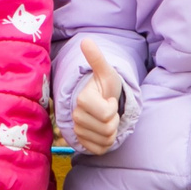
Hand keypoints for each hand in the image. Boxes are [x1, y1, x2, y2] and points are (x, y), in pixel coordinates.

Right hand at [70, 38, 122, 156]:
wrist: (100, 101)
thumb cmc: (105, 87)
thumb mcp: (106, 72)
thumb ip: (97, 58)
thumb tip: (86, 40)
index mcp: (82, 100)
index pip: (107, 113)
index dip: (113, 107)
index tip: (107, 99)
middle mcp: (76, 117)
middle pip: (107, 129)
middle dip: (114, 120)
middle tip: (108, 110)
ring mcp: (78, 131)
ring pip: (106, 139)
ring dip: (111, 130)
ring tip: (105, 119)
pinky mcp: (83, 143)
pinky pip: (101, 149)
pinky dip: (107, 142)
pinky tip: (102, 131)